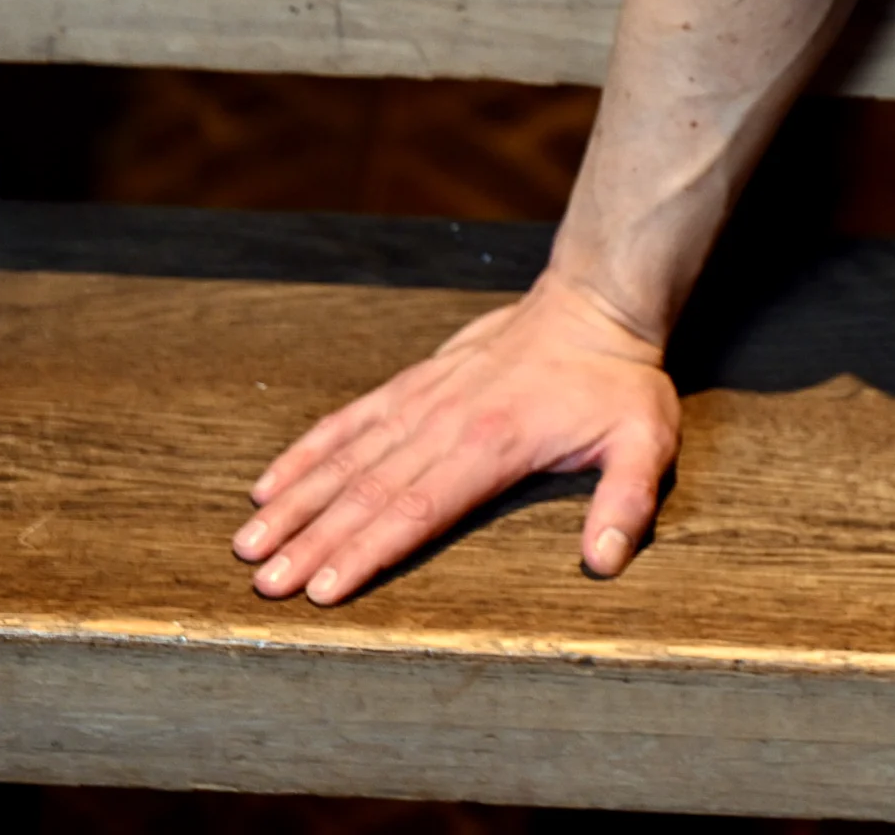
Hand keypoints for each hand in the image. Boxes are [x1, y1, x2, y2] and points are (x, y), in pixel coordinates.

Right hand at [236, 270, 679, 606]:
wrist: (595, 304)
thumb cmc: (619, 382)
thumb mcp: (644, 441)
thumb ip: (626, 502)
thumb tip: (603, 560)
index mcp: (494, 445)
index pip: (417, 509)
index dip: (367, 551)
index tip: (323, 589)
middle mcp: (446, 422)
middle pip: (367, 491)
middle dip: (312, 541)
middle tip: (264, 583)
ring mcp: (423, 400)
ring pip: (347, 457)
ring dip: (296, 501)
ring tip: (249, 542)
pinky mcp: (415, 384)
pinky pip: (350, 420)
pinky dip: (307, 450)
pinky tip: (269, 482)